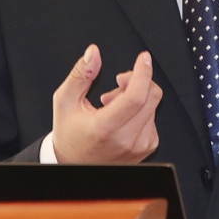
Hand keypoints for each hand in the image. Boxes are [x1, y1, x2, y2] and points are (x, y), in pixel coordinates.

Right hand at [52, 44, 161, 163]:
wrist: (75, 165)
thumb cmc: (69, 134)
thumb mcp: (65, 101)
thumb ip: (80, 74)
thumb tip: (93, 53)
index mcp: (105, 127)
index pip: (136, 96)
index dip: (142, 72)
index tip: (143, 58)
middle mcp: (126, 140)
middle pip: (151, 96)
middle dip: (137, 80)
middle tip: (117, 83)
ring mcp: (139, 146)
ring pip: (153, 105)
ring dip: (137, 96)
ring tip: (112, 105)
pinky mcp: (147, 148)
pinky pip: (153, 117)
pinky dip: (141, 109)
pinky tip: (123, 115)